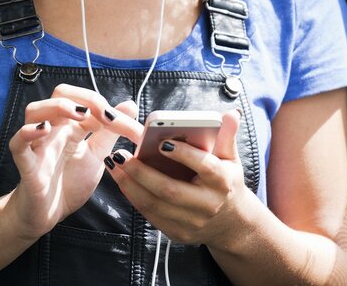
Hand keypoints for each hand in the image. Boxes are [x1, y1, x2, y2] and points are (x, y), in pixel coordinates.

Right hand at [5, 83, 143, 241]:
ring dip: (58, 106)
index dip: (110, 108)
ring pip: (35, 110)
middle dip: (84, 97)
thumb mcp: (96, 157)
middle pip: (60, 94)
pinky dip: (27, 133)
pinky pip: (18, 144)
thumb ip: (110, 133)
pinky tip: (43, 130)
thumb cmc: (69, 184)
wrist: (47, 216)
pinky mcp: (27, 165)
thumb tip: (130, 105)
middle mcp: (54, 130)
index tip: (131, 127)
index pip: (88, 102)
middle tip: (104, 115)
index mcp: (72, 126)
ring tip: (79, 115)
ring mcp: (38, 145)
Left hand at [107, 109, 252, 249]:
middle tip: (122, 155)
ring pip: (155, 205)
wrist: (231, 223)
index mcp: (223, 181)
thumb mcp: (230, 158)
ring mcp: (192, 222)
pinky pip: (150, 215)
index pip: (205, 166)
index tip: (162, 142)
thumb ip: (227, 135)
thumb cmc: (226, 182)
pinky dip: (134, 197)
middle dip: (142, 172)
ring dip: (130, 185)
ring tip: (116, 165)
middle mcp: (208, 204)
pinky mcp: (178, 233)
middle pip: (171, 190)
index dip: (184, 154)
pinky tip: (122, 181)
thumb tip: (231, 113)